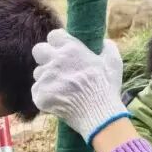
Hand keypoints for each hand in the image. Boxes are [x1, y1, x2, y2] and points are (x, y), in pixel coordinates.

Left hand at [32, 29, 127, 143]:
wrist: (98, 115)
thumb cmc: (107, 88)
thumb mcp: (114, 62)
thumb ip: (107, 46)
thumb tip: (103, 42)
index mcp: (71, 49)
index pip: (53, 35)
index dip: (58, 43)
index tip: (63, 50)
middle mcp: (55, 60)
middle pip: (38, 50)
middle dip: (45, 56)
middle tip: (56, 66)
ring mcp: (45, 78)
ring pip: (38, 72)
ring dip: (47, 78)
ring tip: (62, 88)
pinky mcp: (39, 94)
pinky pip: (37, 90)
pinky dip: (45, 95)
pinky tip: (58, 100)